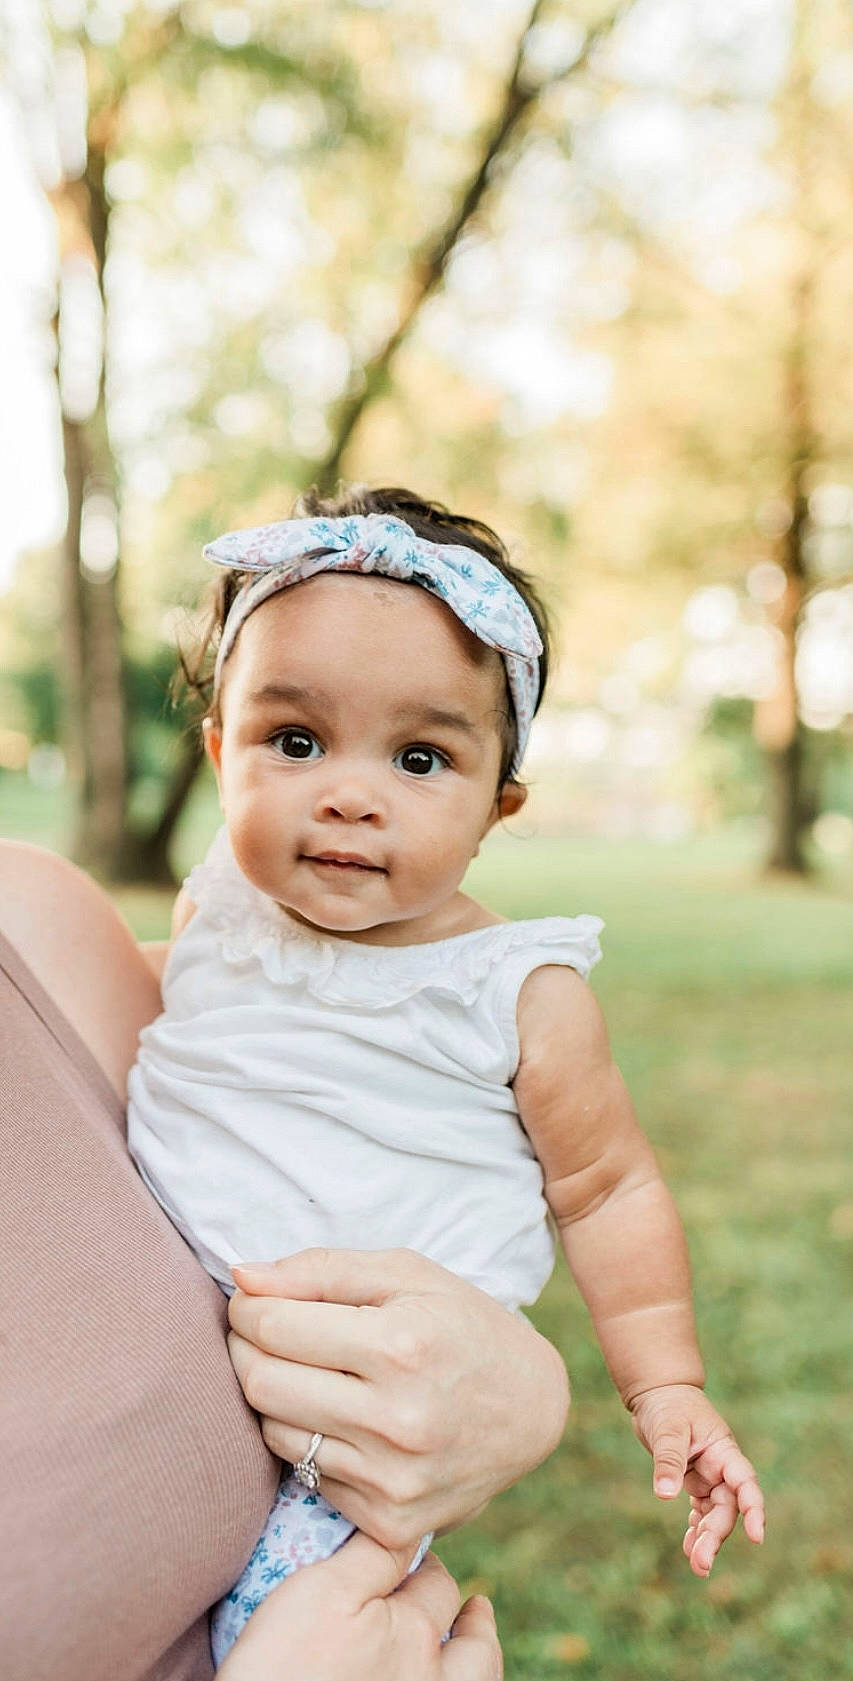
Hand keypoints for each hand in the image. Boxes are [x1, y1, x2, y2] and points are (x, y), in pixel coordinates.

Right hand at [218, 1534, 501, 1680]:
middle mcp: (430, 1680)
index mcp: (417, 1635)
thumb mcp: (325, 1590)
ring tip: (469, 1644)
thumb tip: (410, 1527)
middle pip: (476, 1652)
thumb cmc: (284, 1663)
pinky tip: (427, 1677)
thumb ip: (374, 1554)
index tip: (414, 1554)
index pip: (438, 1585)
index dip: (425, 1562)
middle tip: (476, 1608)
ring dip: (474, 1662)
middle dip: (476, 1624)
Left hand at [227, 1246, 568, 1547]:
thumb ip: (320, 1270)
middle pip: (262, 1383)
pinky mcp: (388, 1522)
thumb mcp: (407, 1275)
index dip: (247, 1308)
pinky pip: (307, 1477)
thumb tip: (242, 1275)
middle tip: (258, 1331)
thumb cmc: (462, 1325)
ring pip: (274, 1433)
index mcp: (400, 1345)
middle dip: (244, 1349)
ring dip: (271, 1396)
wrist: (532, 1410)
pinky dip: (306, 1441)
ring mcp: (392, 1478)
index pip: (274, 1327)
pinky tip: (334, 1416)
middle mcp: (396, 1418)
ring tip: (301, 1371)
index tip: (252, 1301)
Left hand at [629, 1384, 764, 1576]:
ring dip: (707, 1539)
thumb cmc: (667, 1405)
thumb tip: (665, 1496)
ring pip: (715, 1514)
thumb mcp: (667, 1429)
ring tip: (697, 1565)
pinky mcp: (695, 1481)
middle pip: (727, 1508)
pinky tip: (689, 1547)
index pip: (744, 1482)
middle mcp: (721, 1468)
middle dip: (716, 1536)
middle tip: (700, 1565)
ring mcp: (710, 1476)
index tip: (757, 1536)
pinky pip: (701, 1510)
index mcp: (723, 1451)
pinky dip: (696, 1528)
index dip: (753, 1509)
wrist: (658, 1394)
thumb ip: (668, 1461)